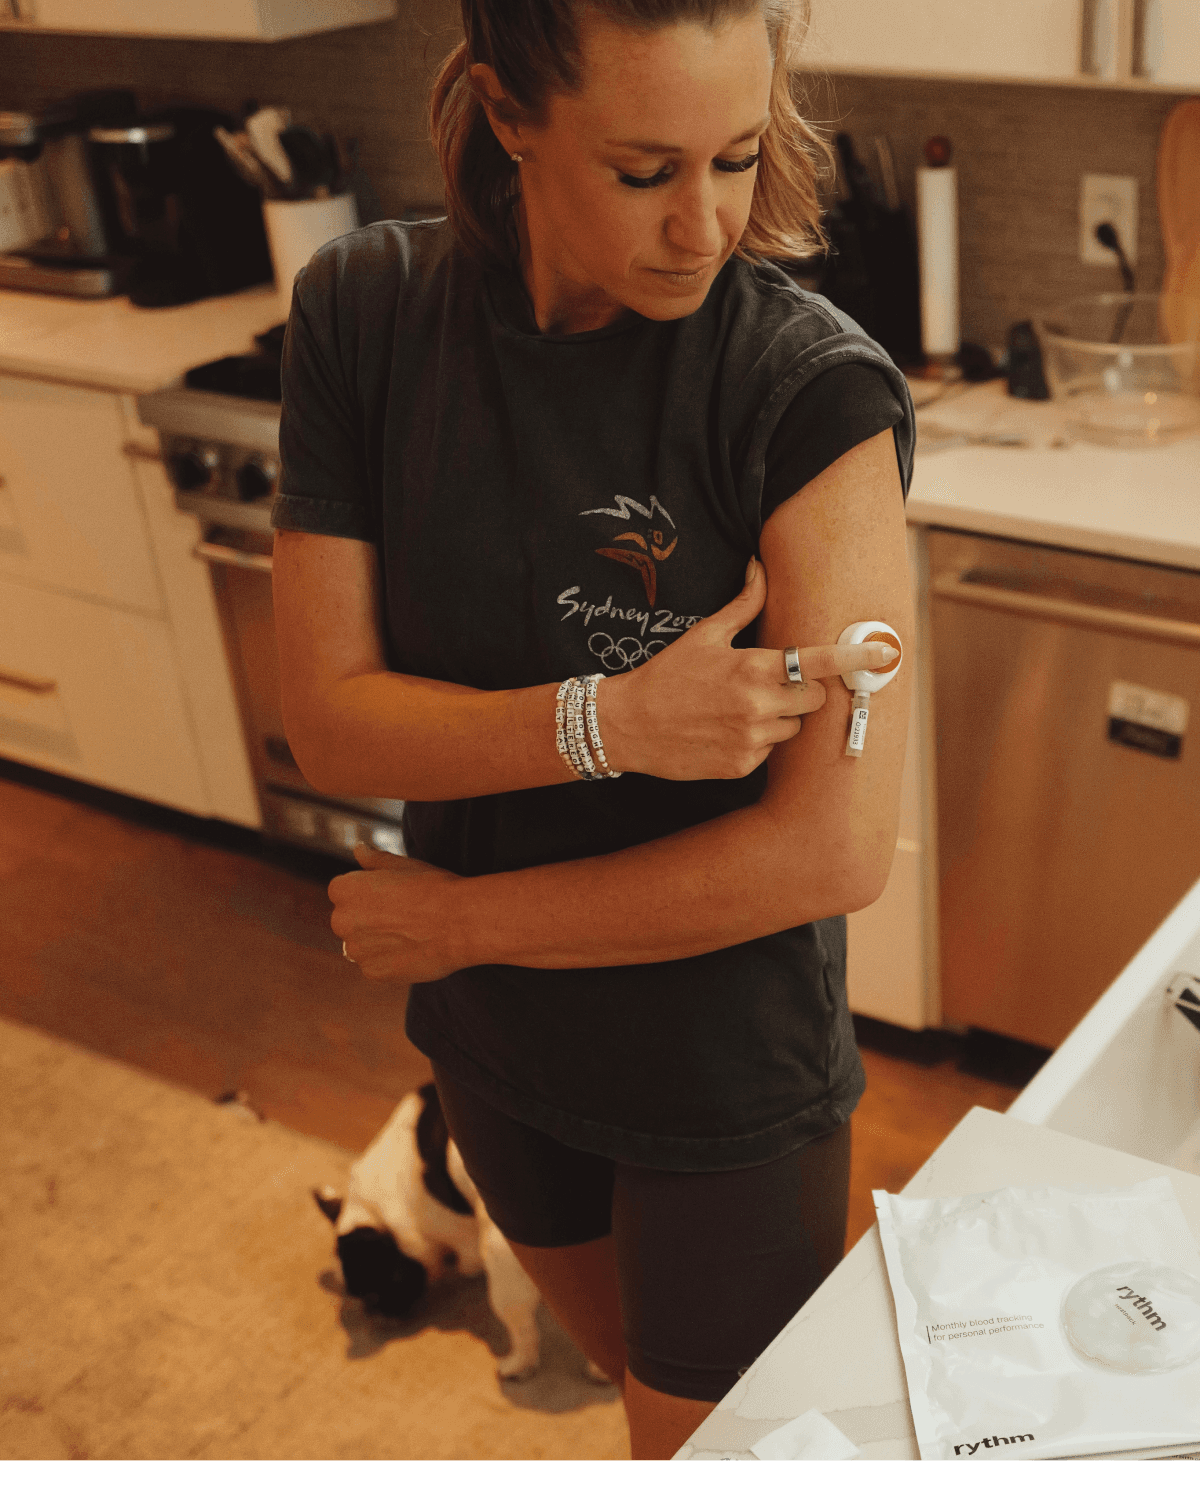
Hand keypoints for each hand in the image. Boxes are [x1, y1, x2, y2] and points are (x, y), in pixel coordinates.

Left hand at [328, 844, 463, 983]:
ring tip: (410, 934)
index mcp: (343, 889)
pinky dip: (389, 961)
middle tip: (403, 915)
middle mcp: (341, 921)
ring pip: (361, 945)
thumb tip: (359, 848)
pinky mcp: (372, 972)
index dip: (371, 893)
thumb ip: (374, 859)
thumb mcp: (402, 865)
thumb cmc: (433, 888)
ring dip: (378, 942)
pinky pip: (375, 966)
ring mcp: (355, 950)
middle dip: (369, 919)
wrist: (459, 922)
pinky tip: (412, 950)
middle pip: (349, 920)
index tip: (393, 895)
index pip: (343, 892)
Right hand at [599, 559, 897, 780]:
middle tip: (770, 685)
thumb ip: (743, 604)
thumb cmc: (666, 675)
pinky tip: (726, 731)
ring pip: (794, 729)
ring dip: (780, 719)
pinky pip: (770, 752)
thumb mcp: (704, 635)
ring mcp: (752, 739)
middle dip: (802, 692)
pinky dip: (758, 742)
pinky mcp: (742, 766)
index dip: (855, 657)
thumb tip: (759, 567)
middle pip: (814, 700)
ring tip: (739, 710)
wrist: (628, 725)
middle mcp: (758, 705)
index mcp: (753, 668)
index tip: (884, 653)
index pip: (817, 661)